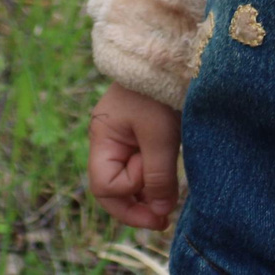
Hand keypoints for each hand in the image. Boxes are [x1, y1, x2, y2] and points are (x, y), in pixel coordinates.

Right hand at [87, 84, 182, 229]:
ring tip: (168, 204)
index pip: (104, 185)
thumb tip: (160, 214)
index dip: (129, 192)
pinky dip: (152, 178)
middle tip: (162, 221)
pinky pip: (139, 166)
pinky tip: (168, 186)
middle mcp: (107, 141)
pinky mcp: (140, 135)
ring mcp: (122, 138)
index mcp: (102, 138)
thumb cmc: (160, 92)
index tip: (155, 183)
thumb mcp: (161, 135)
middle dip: (135, 206)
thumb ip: (158, 176)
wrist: (171, 53)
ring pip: (127, 180)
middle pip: (111, 188)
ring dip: (146, 194)